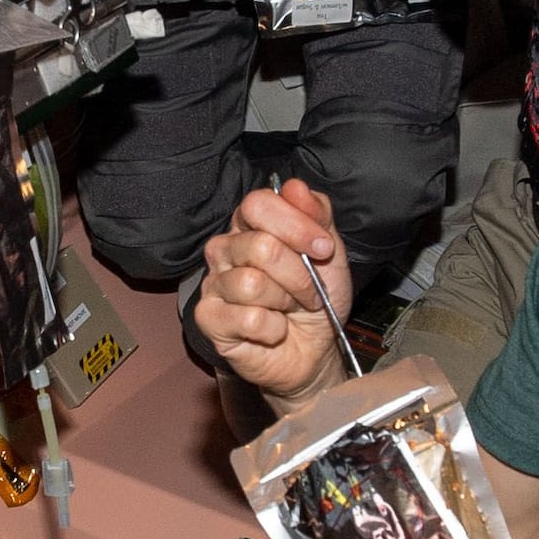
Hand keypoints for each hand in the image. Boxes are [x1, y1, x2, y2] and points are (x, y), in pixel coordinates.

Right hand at [189, 179, 351, 408]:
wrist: (313, 351)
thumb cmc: (316, 300)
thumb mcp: (331, 254)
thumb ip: (317, 215)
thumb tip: (295, 187)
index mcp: (251, 224)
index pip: (259, 204)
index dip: (296, 225)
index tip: (323, 248)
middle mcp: (226, 248)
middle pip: (259, 246)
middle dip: (299, 275)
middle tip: (309, 292)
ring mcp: (213, 282)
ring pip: (251, 284)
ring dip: (285, 303)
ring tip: (289, 310)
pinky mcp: (208, 318)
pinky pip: (246, 319)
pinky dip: (272, 329)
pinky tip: (273, 330)